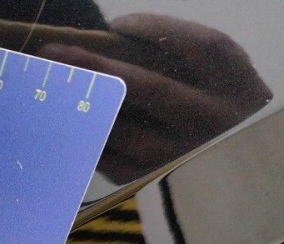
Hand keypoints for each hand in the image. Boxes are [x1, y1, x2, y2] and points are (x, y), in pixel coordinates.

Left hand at [41, 14, 271, 183]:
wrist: (228, 171)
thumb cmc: (213, 109)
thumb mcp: (215, 76)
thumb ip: (179, 54)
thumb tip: (117, 36)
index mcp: (235, 85)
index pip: (199, 47)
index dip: (155, 30)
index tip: (115, 24)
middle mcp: (210, 123)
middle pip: (150, 88)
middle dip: (97, 67)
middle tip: (54, 52)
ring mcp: (179, 157)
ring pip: (122, 129)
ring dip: (81, 106)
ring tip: (49, 88)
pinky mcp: (151, 180)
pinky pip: (109, 156)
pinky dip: (84, 136)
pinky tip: (64, 119)